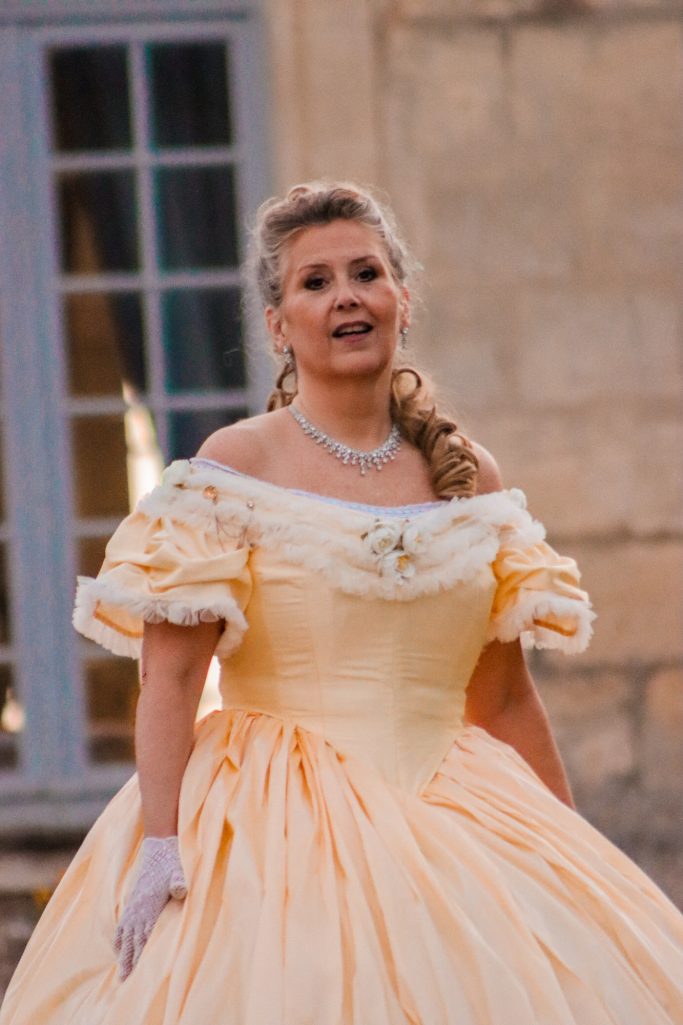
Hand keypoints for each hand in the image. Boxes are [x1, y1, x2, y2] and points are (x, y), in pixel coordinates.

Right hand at [114, 835, 186, 980]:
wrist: (158, 848)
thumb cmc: (171, 862)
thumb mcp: (178, 871)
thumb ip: (179, 882)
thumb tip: (181, 890)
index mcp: (150, 905)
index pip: (145, 936)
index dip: (142, 955)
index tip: (138, 974)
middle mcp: (138, 909)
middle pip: (133, 941)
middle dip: (129, 962)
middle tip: (125, 982)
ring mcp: (133, 906)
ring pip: (126, 937)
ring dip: (124, 955)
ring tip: (121, 973)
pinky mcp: (132, 902)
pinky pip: (122, 926)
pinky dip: (119, 939)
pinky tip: (119, 950)